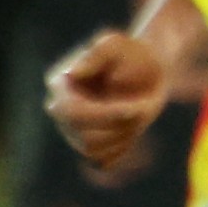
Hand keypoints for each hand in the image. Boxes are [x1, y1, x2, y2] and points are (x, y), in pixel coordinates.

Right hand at [43, 26, 172, 173]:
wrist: (148, 72)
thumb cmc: (131, 55)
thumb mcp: (116, 45)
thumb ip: (96, 54)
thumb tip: (72, 74)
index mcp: (60, 84)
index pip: (72, 112)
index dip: (106, 115)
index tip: (136, 108)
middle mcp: (59, 110)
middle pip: (84, 136)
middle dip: (118, 126)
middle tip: (142, 109)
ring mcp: (71, 131)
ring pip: (93, 150)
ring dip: (123, 135)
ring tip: (138, 113)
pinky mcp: (88, 147)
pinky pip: (103, 161)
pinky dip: (122, 147)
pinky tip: (130, 126)